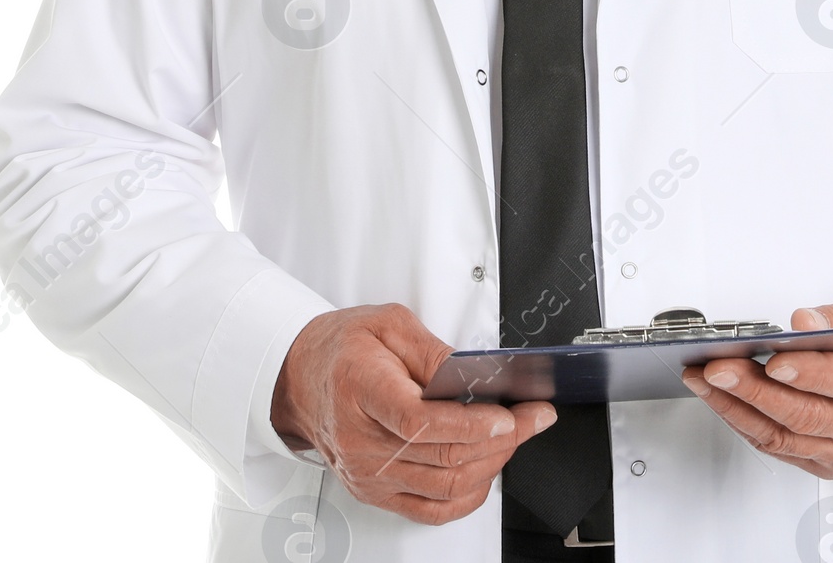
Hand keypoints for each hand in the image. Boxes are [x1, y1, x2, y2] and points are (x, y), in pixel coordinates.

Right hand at [270, 303, 554, 523]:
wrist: (300, 378)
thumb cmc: (342, 348)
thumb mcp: (388, 323)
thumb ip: (433, 351)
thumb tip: (474, 376)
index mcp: (362, 390)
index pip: (421, 422)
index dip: (471, 424)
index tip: (508, 415)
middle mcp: (362, 441)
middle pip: (442, 456)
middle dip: (501, 439)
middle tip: (533, 418)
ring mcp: (369, 474)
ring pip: (445, 485)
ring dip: (491, 464)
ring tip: (516, 436)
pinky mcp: (376, 492)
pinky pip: (430, 509)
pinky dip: (467, 495)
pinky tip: (487, 470)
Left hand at [680, 288, 832, 477]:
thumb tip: (804, 322)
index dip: (806, 374)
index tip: (772, 359)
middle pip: (806, 416)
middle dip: (754, 391)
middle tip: (716, 368)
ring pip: (786, 437)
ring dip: (738, 409)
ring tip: (704, 380)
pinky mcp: (830, 462)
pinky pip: (782, 447)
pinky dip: (747, 424)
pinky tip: (723, 399)